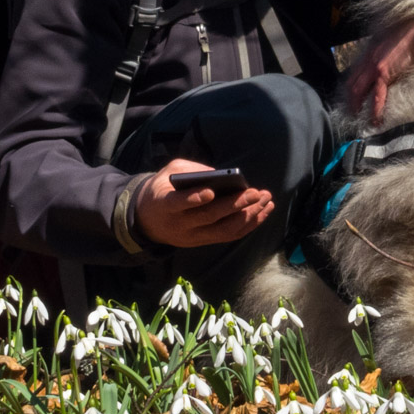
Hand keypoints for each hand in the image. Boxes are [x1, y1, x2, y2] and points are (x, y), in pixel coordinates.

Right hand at [135, 158, 274, 247]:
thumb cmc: (162, 189)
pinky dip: (248, 225)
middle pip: (209, 217)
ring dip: (248, 216)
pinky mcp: (204, 242)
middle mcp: (180, 224)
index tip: (211, 191)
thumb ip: (190, 171)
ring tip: (266, 200)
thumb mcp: (167, 173)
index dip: (194, 199)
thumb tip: (219, 175)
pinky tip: (262, 211)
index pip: (178, 203)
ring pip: (224, 230)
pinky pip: (229, 236)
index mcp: (165, 204)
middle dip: (235, 205)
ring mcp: (193, 236)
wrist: (147, 221)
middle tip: (256, 193)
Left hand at [345, 18, 413, 126]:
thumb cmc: (408, 36)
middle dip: (350, 98)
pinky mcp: (382, 73)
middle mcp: (367, 59)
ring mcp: (372, 66)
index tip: (351, 95)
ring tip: (358, 116)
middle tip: (351, 110)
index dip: (351, 85)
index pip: (354, 72)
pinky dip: (375, 109)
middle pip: (351, 82)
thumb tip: (385, 59)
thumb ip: (383, 50)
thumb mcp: (389, 40)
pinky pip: (376, 95)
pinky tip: (375, 118)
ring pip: (358, 90)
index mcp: (369, 52)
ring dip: (356, 105)